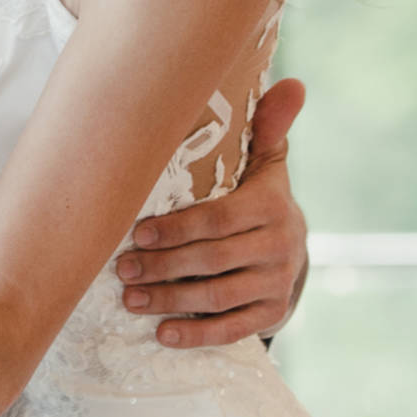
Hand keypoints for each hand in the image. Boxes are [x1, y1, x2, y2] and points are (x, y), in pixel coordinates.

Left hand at [116, 77, 309, 348]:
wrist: (290, 253)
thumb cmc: (259, 199)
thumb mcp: (266, 164)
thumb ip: (268, 127)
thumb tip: (294, 83)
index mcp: (272, 204)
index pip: (220, 218)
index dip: (177, 228)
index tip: (136, 233)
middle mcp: (280, 246)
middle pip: (213, 259)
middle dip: (163, 265)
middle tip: (122, 268)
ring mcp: (277, 283)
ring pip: (218, 296)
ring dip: (170, 299)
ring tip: (130, 297)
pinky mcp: (271, 314)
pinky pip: (231, 328)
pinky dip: (196, 334)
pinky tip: (163, 333)